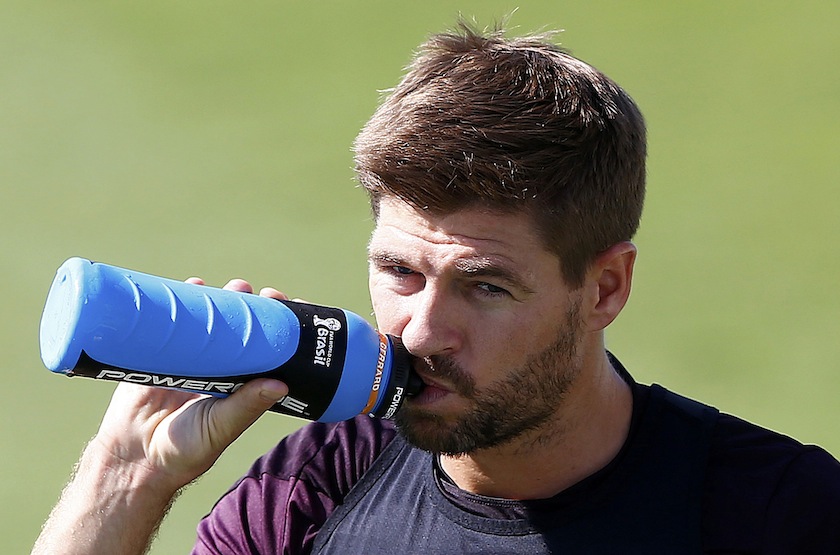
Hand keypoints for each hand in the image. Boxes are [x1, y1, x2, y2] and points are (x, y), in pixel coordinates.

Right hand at [33, 278, 291, 554]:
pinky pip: (175, 321)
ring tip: (238, 287)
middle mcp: (222, 366)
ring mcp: (192, 356)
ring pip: (213, 320)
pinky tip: (195, 284)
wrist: (132, 458)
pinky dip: (184, 299)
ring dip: (226, 298)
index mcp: (243, 384)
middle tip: (266, 294)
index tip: (296, 309)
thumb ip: (246, 406)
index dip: (282, 330)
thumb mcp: (220, 428)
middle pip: (244, 328)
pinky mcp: (161, 352)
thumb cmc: (184, 451)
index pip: (270, 351)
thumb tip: (282, 384)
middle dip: (256, 308)